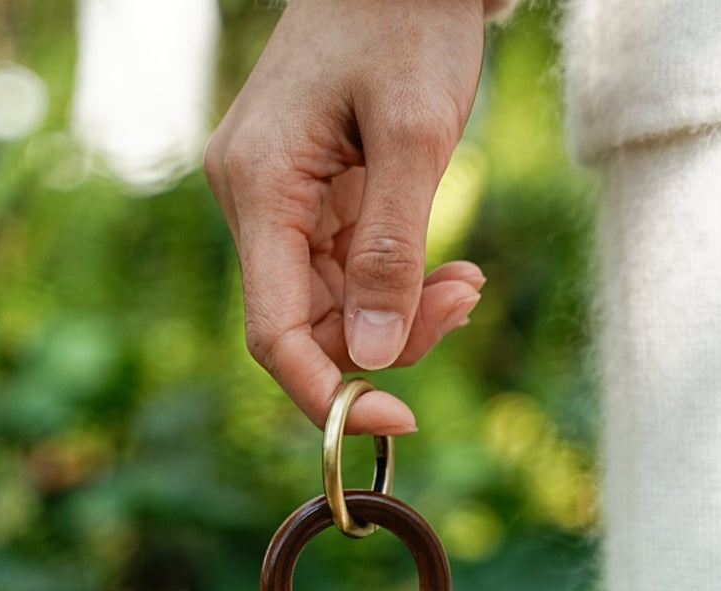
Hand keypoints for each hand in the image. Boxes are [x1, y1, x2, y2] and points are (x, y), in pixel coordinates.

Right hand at [204, 0, 486, 434]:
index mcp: (259, 187)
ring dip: (404, 314)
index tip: (399, 420)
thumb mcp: (416, 133)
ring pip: (335, 310)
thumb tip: (376, 359)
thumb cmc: (408, 20)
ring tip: (466, 282)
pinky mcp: (308, 201)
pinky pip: (348, 276)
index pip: (273, 335)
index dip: (329, 395)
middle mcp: (253, 202)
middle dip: (389, 340)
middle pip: (310, 328)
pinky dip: (400, 285)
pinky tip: (447, 270)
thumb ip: (394, 249)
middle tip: (464, 300)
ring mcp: (278, 203)